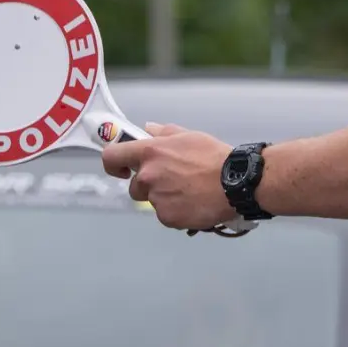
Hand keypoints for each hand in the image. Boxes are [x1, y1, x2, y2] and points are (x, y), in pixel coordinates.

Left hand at [102, 123, 233, 231]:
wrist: (235, 183)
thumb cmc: (214, 156)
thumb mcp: (190, 137)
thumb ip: (164, 133)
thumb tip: (148, 129)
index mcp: (151, 153)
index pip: (112, 156)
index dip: (114, 163)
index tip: (122, 169)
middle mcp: (148, 176)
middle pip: (136, 186)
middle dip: (149, 185)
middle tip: (174, 181)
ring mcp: (156, 199)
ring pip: (153, 201)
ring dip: (166, 198)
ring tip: (190, 192)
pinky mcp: (167, 217)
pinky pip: (166, 215)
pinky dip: (177, 211)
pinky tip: (194, 204)